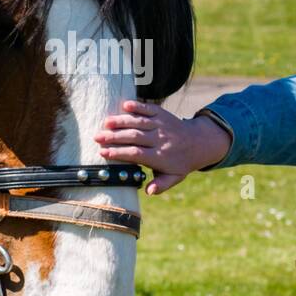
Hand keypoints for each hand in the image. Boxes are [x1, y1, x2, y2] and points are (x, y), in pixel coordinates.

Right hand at [94, 100, 230, 194]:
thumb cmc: (180, 162)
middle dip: (114, 136)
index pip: (136, 154)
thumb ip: (161, 185)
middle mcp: (160, 139)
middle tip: (97, 137)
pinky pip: (149, 108)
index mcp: (160, 157)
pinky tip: (125, 104)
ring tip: (105, 122)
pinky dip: (138, 106)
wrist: (198, 142)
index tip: (103, 152)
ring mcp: (161, 125)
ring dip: (121, 121)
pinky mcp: (162, 114)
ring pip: (139, 122)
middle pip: (134, 137)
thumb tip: (148, 191)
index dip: (119, 153)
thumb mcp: (174, 177)